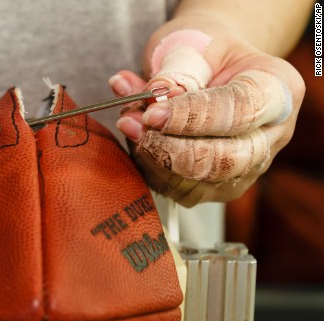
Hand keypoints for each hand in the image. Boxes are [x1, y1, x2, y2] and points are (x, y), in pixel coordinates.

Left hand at [109, 24, 304, 206]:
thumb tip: (153, 99)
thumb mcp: (194, 43)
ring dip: (153, 159)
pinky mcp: (219, 187)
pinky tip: (135, 139)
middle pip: (226, 159)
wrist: (210, 68)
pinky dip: (150, 168)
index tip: (151, 113)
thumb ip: (176, 70)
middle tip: (131, 124)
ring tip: (127, 124)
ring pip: (200, 183)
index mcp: (279, 90)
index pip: (240, 111)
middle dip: (170, 148)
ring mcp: (249, 166)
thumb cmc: (205, 51)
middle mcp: (272, 135)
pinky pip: (181, 191)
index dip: (192, 117)